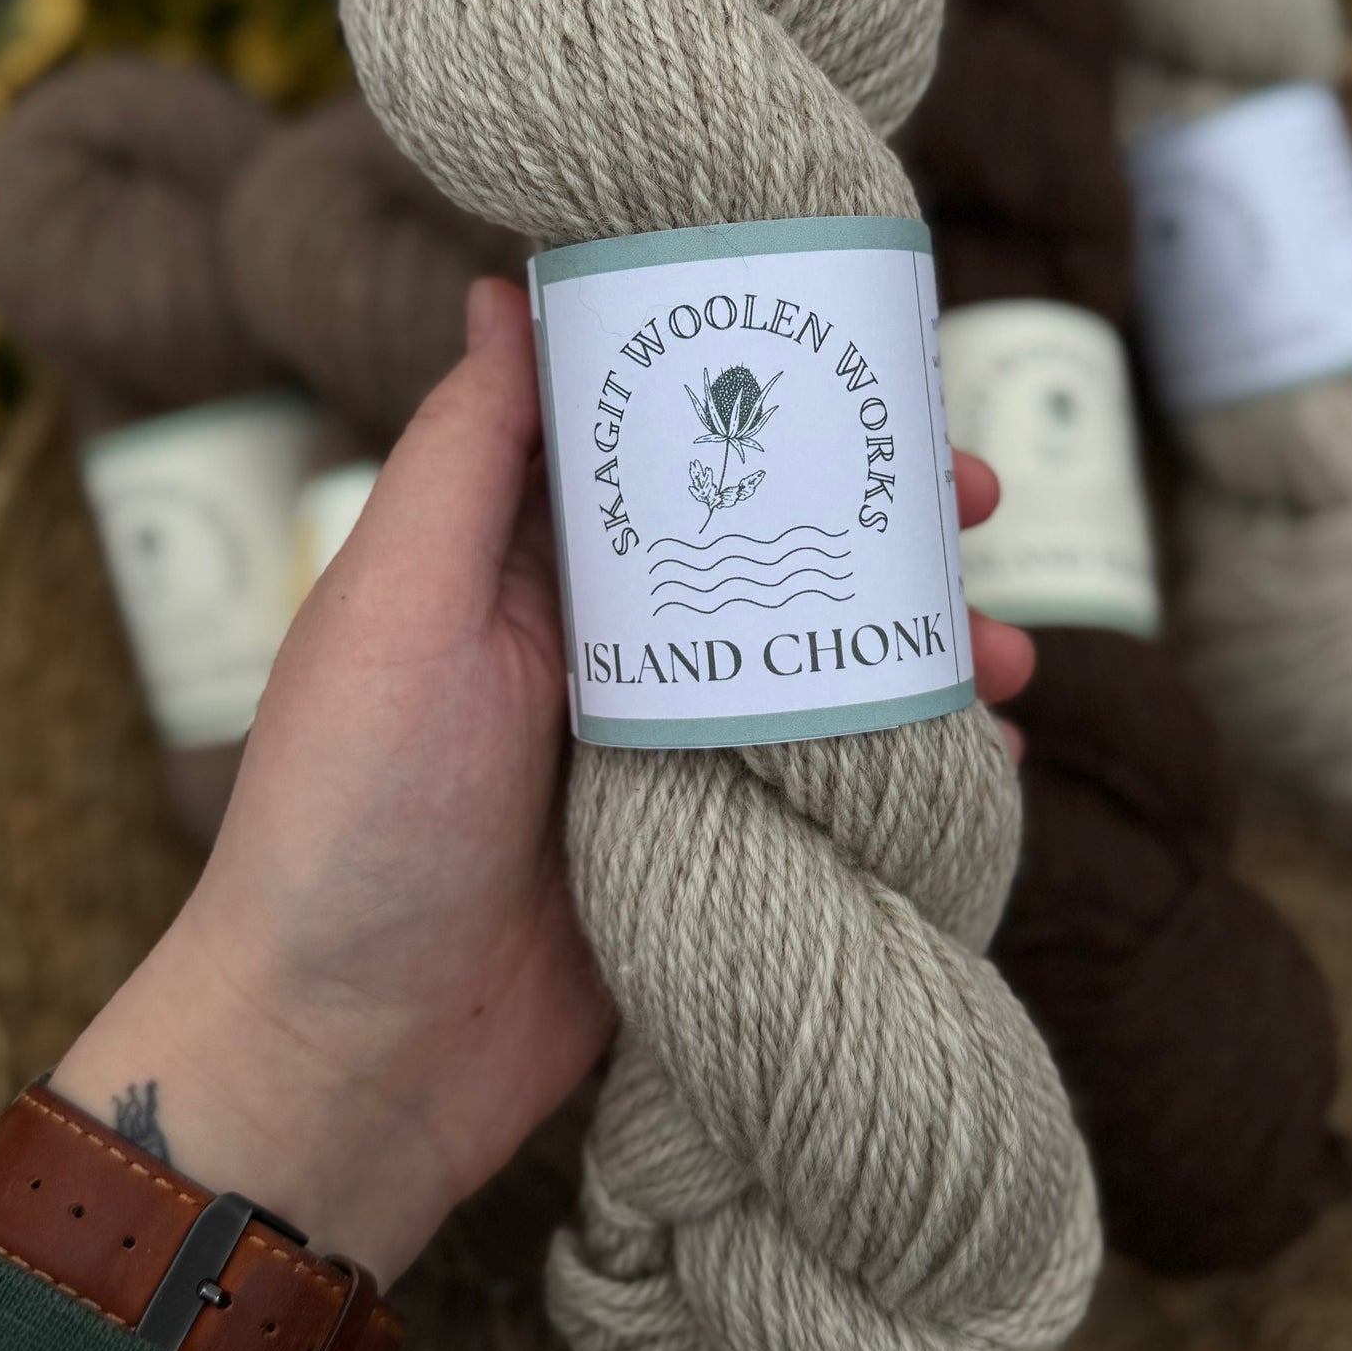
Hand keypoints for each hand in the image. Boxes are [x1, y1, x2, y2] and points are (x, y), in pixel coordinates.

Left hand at [55, 279, 1034, 1287]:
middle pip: (759, 540)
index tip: (861, 358)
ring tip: (1005, 656)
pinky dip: (902, 765)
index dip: (759, 386)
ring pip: (806, 656)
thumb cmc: (346, 820)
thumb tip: (504, 286)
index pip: (655, 435)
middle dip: (871, 513)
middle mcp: (595, 639)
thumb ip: (468, 456)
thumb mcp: (397, 607)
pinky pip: (817, 781)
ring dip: (910, 641)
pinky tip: (985, 765)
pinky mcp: (698, 850)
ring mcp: (655, 748)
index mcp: (519, 560)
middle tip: (974, 501)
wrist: (347, 1064)